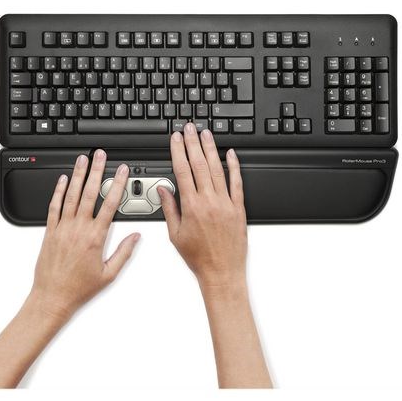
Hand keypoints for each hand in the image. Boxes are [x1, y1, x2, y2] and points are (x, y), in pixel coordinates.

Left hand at [31, 149, 139, 323]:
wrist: (52, 297)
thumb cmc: (78, 288)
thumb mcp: (109, 274)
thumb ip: (123, 253)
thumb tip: (135, 236)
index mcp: (95, 237)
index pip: (110, 204)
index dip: (118, 184)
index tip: (122, 171)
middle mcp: (78, 229)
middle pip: (89, 192)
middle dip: (96, 170)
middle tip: (100, 155)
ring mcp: (62, 228)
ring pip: (71, 195)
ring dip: (77, 175)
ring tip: (82, 159)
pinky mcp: (49, 232)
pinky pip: (54, 207)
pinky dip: (58, 191)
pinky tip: (62, 179)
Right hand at [158, 123, 246, 288]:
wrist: (222, 272)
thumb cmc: (199, 258)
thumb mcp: (175, 235)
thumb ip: (169, 209)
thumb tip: (162, 190)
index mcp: (191, 206)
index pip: (182, 171)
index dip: (178, 151)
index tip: (176, 139)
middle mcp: (209, 201)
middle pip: (199, 164)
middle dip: (193, 143)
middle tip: (189, 128)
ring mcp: (226, 203)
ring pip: (217, 169)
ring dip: (210, 149)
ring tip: (206, 134)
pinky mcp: (239, 208)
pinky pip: (237, 183)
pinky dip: (234, 167)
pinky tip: (230, 154)